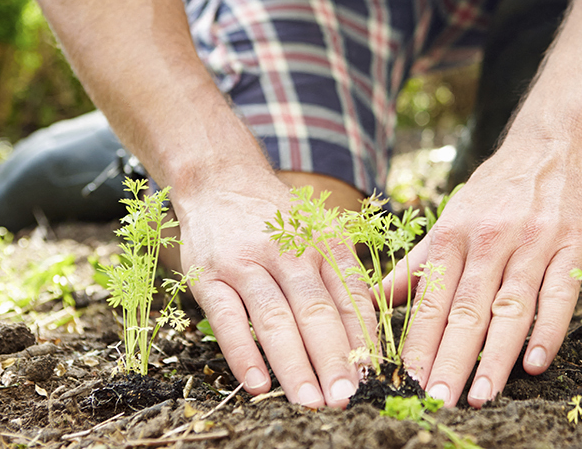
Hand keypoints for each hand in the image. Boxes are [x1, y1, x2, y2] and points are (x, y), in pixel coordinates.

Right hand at [173, 168, 372, 407]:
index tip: (372, 376)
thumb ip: (341, 277)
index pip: (349, 296)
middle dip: (333, 359)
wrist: (220, 180)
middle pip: (315, 312)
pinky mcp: (208, 276)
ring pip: (275, 319)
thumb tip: (368, 337)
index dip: (362, 339)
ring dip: (294, 364)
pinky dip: (243, 353)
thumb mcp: (319, 232)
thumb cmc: (278, 219)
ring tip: (310, 400)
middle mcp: (288, 252)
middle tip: (345, 397)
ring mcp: (246, 263)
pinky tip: (258, 384)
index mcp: (323, 243)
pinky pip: (227, 319)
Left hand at [386, 137, 581, 406]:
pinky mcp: (572, 245)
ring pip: (510, 306)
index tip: (405, 383)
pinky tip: (535, 362)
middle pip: (466, 309)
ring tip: (481, 395)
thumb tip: (375, 299)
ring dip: (495, 355)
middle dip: (449, 359)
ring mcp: (532, 243)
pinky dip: (548, 329)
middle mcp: (489, 240)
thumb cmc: (499, 187)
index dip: (419, 344)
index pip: (431, 300)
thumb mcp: (452, 218)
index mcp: (454, 236)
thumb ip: (419, 263)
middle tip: (436, 400)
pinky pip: (559, 293)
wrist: (555, 141)